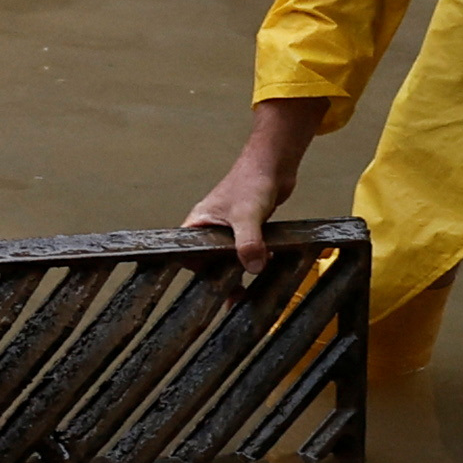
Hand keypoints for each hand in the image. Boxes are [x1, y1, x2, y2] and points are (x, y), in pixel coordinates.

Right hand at [190, 99, 336, 284]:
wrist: (275, 164)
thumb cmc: (252, 180)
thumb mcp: (247, 215)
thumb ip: (248, 242)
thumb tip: (252, 267)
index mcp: (199, 224)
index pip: (188, 256)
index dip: (196, 273)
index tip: (208, 290)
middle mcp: (210, 229)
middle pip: (209, 262)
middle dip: (220, 281)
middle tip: (231, 299)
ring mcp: (229, 231)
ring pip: (229, 260)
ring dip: (239, 274)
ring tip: (245, 294)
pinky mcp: (248, 231)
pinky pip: (247, 252)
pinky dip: (255, 262)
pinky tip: (266, 268)